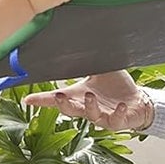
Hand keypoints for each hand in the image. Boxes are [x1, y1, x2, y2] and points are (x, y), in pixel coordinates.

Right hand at [23, 70, 154, 130]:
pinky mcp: (117, 122)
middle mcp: (87, 109)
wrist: (136, 101)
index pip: (57, 99)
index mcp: (79, 97)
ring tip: (90, 96)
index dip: (42, 100)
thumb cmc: (115, 87)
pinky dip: (117, 113)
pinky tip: (120, 105)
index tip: (28, 100)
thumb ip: (89, 60)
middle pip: (70, 110)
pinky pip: (114, 120)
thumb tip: (78, 41)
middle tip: (58, 97)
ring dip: (89, 106)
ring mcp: (101, 117)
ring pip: (90, 116)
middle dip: (62, 105)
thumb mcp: (100, 71)